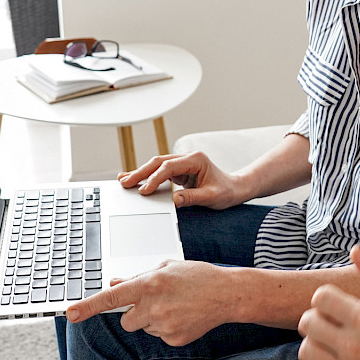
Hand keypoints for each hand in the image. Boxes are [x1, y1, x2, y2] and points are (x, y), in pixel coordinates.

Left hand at [65, 260, 232, 345]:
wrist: (227, 294)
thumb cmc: (197, 276)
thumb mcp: (166, 268)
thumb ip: (138, 277)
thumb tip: (115, 284)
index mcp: (149, 284)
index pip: (111, 298)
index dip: (88, 306)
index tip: (70, 314)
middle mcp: (154, 306)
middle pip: (127, 320)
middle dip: (135, 313)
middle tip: (156, 301)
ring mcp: (164, 325)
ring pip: (144, 327)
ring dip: (153, 318)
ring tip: (176, 305)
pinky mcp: (174, 339)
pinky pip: (159, 335)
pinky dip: (167, 327)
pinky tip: (183, 315)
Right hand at [118, 151, 243, 208]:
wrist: (235, 188)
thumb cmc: (227, 191)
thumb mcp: (211, 197)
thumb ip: (192, 197)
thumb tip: (173, 201)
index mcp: (195, 159)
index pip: (169, 167)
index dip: (154, 178)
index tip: (144, 190)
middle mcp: (187, 158)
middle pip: (159, 162)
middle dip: (141, 173)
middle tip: (125, 183)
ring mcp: (183, 163)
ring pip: (157, 165)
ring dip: (141, 173)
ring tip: (124, 181)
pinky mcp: (180, 171)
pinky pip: (160, 172)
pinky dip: (148, 177)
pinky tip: (135, 180)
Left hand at [298, 246, 359, 359]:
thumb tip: (355, 250)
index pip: (320, 297)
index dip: (326, 294)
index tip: (337, 300)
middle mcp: (352, 346)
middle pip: (307, 323)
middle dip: (317, 315)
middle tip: (332, 317)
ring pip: (306, 350)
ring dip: (315, 340)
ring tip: (331, 337)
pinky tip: (336, 357)